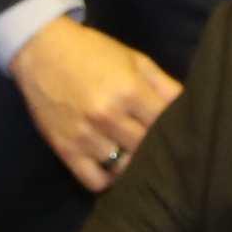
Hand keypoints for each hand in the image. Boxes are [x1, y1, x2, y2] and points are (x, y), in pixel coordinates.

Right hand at [18, 15, 182, 191]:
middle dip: (155, 147)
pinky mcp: (65, 150)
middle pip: (146, 148)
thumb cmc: (93, 52)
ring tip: (135, 154)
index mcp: (129, 91)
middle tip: (159, 147)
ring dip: (132, 162)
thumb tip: (188, 107)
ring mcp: (85, 136)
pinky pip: (94, 181)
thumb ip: (163, 84)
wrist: (42, 51)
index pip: (166, 124)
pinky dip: (107, 179)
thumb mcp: (134, 59)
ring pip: (123, 167)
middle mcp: (108, 116)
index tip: (177, 132)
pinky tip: (112, 166)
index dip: (174, 129)